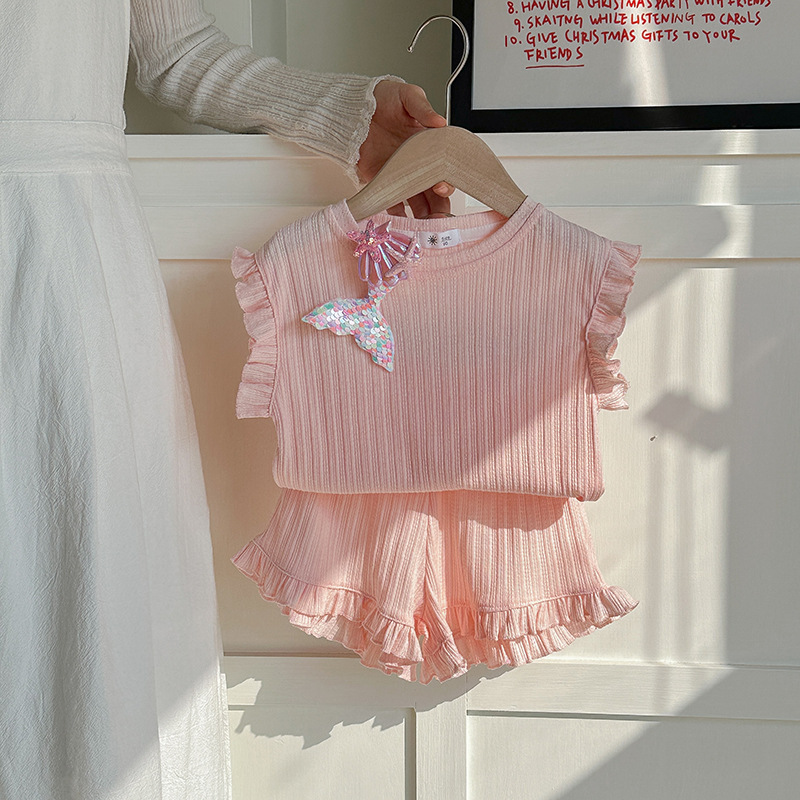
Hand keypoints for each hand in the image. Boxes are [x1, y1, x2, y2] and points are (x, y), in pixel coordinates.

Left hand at [357, 80, 453, 217]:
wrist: (354, 108)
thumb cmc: (382, 99)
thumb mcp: (406, 96)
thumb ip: (422, 108)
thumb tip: (439, 122)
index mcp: (430, 146)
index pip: (445, 169)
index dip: (447, 181)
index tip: (442, 186)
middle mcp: (418, 165)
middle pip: (435, 194)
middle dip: (440, 208)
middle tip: (439, 218)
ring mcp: (401, 176)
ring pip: (418, 204)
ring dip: (422, 217)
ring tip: (423, 228)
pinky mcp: (383, 183)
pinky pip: (393, 205)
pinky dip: (398, 217)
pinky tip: (402, 225)